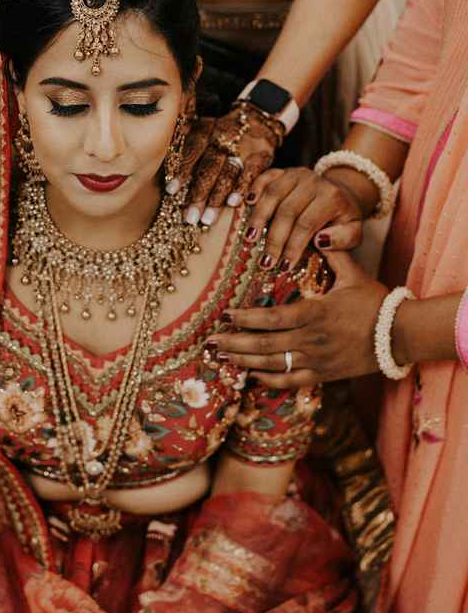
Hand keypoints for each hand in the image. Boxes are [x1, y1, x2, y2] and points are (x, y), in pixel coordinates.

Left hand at [175, 106, 279, 225]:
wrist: (258, 118)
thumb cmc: (220, 130)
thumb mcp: (201, 126)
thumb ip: (183, 139)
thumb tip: (161, 158)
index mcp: (205, 131)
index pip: (191, 151)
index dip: (182, 171)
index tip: (171, 191)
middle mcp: (222, 139)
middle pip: (208, 168)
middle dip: (198, 194)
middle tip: (189, 217)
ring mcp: (242, 148)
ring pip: (227, 175)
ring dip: (217, 199)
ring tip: (207, 219)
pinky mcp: (259, 156)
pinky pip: (249, 174)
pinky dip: (241, 189)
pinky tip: (233, 204)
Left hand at [205, 252, 388, 387]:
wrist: (401, 335)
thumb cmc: (376, 302)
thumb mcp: (354, 273)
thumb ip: (333, 251)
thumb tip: (317, 231)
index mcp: (316, 313)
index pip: (273, 318)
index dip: (246, 318)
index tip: (226, 314)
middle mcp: (313, 340)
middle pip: (265, 346)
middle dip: (235, 343)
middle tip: (212, 340)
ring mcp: (318, 361)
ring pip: (274, 365)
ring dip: (245, 362)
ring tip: (222, 357)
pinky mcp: (324, 376)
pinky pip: (291, 382)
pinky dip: (269, 381)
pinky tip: (251, 376)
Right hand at [244, 167, 363, 269]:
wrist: (341, 192)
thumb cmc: (343, 217)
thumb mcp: (354, 231)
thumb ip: (344, 239)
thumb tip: (320, 240)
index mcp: (331, 197)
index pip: (307, 224)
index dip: (293, 246)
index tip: (284, 266)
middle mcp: (313, 182)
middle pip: (287, 211)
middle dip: (274, 239)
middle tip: (265, 261)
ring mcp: (296, 174)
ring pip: (272, 194)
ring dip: (259, 218)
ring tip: (250, 239)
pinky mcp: (283, 171)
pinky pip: (265, 177)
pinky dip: (254, 189)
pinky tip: (246, 204)